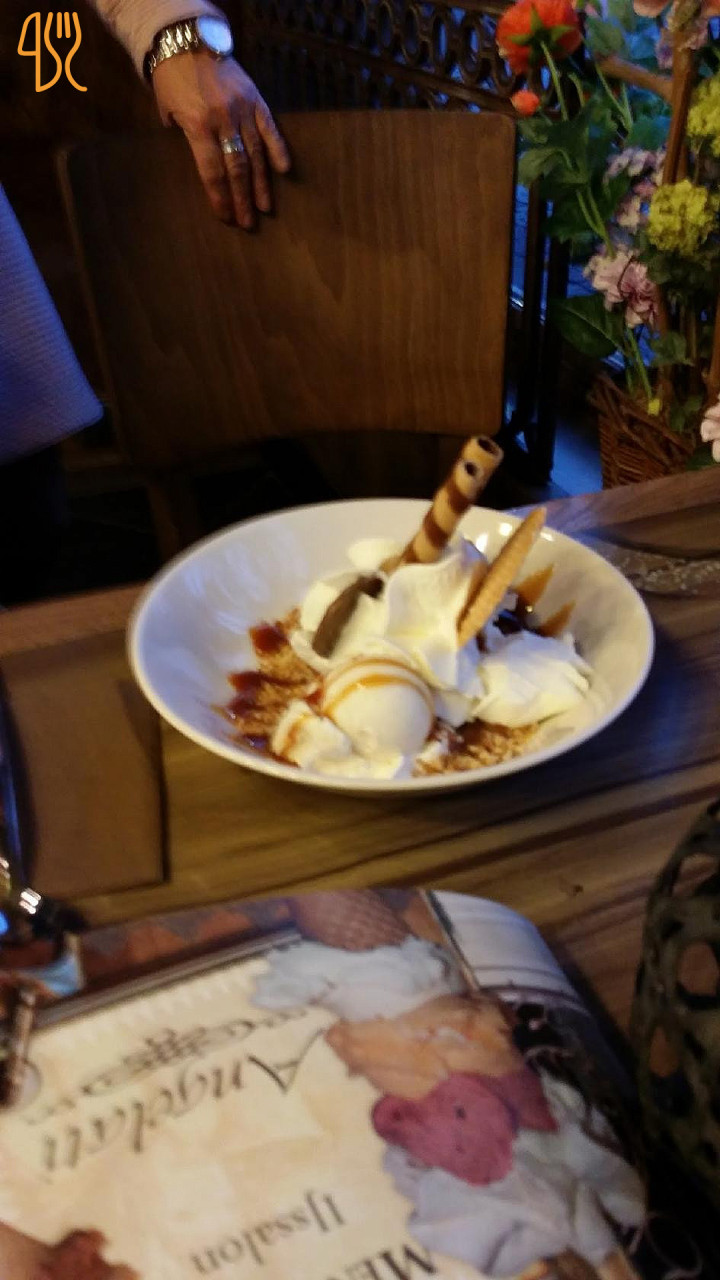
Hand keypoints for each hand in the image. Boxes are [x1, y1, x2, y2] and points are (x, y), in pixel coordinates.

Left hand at [151, 52, 290, 228]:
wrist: (189, 39)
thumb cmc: (172, 77)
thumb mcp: (167, 110)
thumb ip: (184, 136)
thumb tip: (201, 159)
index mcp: (198, 125)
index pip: (212, 171)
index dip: (219, 198)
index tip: (226, 218)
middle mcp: (223, 120)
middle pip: (237, 168)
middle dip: (242, 199)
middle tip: (248, 223)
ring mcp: (242, 109)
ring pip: (256, 153)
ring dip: (261, 183)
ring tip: (265, 207)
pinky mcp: (256, 98)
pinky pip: (270, 128)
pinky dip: (278, 149)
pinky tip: (283, 171)